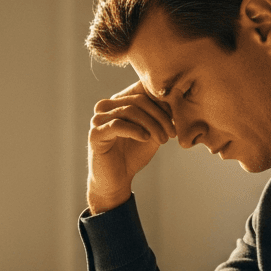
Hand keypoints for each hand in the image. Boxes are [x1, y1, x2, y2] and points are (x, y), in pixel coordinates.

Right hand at [87, 81, 175, 213]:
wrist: (117, 181)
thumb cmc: (133, 155)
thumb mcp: (152, 132)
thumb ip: (159, 116)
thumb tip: (174, 99)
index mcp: (118, 102)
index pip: (141, 90)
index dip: (161, 102)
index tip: (175, 119)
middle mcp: (105, 107)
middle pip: (137, 100)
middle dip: (159, 116)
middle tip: (171, 132)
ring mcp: (98, 119)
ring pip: (129, 111)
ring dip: (151, 125)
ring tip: (162, 139)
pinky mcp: (95, 134)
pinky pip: (117, 124)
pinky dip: (135, 130)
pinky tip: (146, 138)